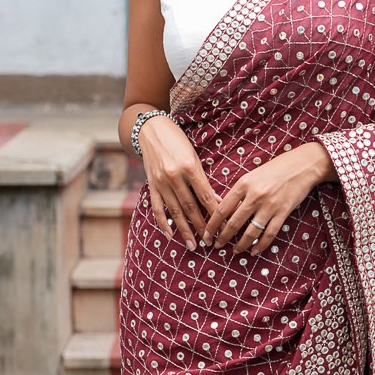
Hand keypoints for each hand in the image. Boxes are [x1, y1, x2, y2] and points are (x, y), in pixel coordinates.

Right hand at [138, 114, 220, 249]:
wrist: (151, 129)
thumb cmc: (177, 140)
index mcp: (189, 167)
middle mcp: (174, 176)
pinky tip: (170, 235)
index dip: (215, 213)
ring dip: (185, 230)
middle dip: (201, 226)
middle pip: (191, 207)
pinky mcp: (151, 185)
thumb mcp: (194, 155)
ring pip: (175, 211)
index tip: (224, 226)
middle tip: (210, 242)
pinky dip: (163, 223)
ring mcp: (161, 182)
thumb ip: (202, 178)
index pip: (205, 195)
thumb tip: (215, 200)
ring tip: (193, 245)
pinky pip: (157, 208)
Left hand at [201, 141, 335, 254]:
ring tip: (235, 251)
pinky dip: (261, 245)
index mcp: (243, 184)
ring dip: (241, 244)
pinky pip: (269, 234)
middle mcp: (255, 196)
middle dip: (223, 238)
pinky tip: (254, 251)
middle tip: (217, 246)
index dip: (212, 225)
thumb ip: (239, 192)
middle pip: (234, 223)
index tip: (206, 235)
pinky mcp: (283, 212)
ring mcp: (269, 205)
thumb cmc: (275, 169)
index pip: (222, 209)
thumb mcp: (252, 176)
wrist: (302, 165)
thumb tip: (226, 211)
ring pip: (251, 232)